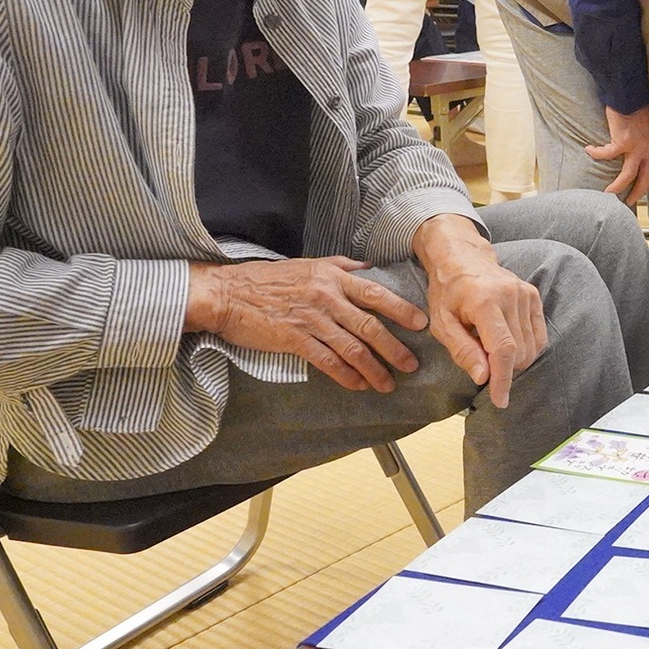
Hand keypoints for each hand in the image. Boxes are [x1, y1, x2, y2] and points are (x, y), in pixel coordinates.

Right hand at [187, 257, 424, 393]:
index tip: (421, 324)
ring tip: (387, 384)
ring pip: (351, 348)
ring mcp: (311, 320)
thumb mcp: (309, 264)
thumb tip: (367, 269)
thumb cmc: (267, 279)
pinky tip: (357, 385)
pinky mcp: (294, 339)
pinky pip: (327, 361)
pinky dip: (345, 375)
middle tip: (412, 365)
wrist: (227, 293)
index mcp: (333, 278)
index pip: (376, 294)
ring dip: (373, 369)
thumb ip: (341, 266)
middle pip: (369, 326)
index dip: (401, 310)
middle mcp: (327, 298)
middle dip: (394, 348)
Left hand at [413, 214, 544, 407]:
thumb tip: (483, 377)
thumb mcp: (442, 323)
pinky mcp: (534, 296)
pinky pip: (539, 336)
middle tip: (481, 361)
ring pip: (531, 347)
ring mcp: (525, 294)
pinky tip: (507, 342)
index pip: (503, 349)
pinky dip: (525, 348)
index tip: (501, 400)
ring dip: (513, 359)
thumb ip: (462, 350)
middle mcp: (510, 296)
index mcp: (484, 302)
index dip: (503, 379)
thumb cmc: (448, 292)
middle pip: (519, 352)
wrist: (462, 258)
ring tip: (490, 347)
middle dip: (503, 368)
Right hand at [587, 105, 648, 204]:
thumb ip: (645, 140)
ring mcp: (636, 147)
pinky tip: (588, 149)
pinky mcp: (622, 141)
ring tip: (607, 194)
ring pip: (628, 175)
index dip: (647, 183)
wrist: (633, 94)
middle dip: (637, 193)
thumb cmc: (639, 107)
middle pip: (645, 178)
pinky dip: (596, 153)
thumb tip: (635, 149)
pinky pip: (606, 153)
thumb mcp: (647, 127)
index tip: (640, 191)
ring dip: (617, 186)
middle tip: (628, 202)